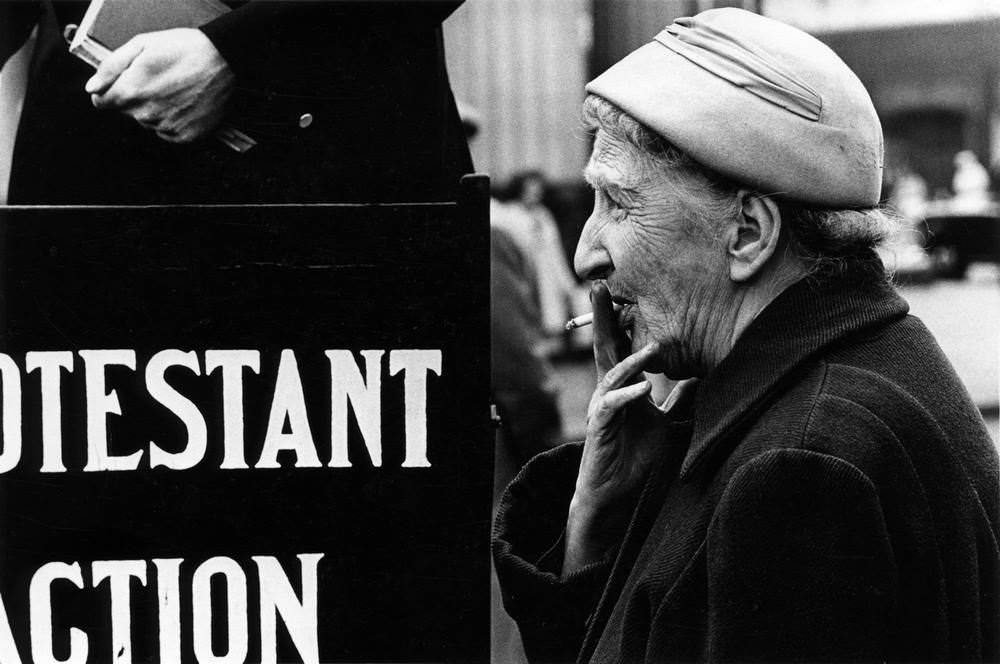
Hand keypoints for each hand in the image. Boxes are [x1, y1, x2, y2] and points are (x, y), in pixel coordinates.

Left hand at [85, 28, 234, 143]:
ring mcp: (167, 127)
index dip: (111, 91)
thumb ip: (111, 67)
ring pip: (149, 122)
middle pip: (127, 112)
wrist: (223, 60)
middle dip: (136, 98)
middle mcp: (146, 114)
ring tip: (175, 90)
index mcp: (130, 91)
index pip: (102, 102)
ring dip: (156, 110)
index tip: (125, 83)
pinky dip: (173, 121)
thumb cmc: (183, 48)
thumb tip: (93, 88)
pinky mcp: (186, 136)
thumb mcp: (141, 44)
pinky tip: (184, 104)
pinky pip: (169, 133)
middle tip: (158, 80)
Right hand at [562, 283, 669, 575]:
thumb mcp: (665, 423)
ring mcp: (602, 408)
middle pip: (605, 347)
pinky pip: (610, 406)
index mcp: (623, 386)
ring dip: (630, 359)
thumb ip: (679, 401)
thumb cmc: (636, 457)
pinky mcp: (599, 428)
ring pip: (611, 374)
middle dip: (603, 317)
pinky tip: (643, 390)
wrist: (616, 493)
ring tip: (651, 349)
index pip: (622, 346)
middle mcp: (608, 391)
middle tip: (600, 286)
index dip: (622, 319)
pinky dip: (626, 396)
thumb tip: (700, 380)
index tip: (624, 290)